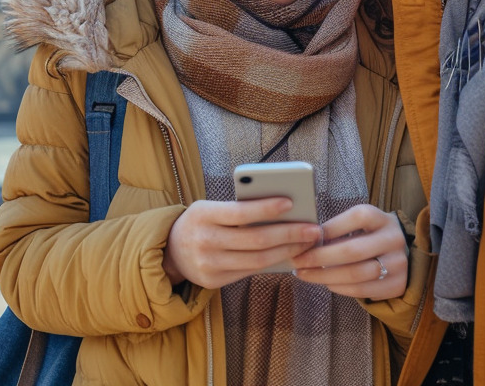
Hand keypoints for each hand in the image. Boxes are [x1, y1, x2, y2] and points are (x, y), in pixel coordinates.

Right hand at [163, 198, 322, 289]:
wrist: (171, 251)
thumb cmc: (201, 222)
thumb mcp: (210, 207)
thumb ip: (237, 210)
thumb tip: (282, 211)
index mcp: (203, 214)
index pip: (240, 212)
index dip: (266, 208)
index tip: (290, 202)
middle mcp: (204, 241)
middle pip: (255, 240)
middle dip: (288, 234)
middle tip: (313, 229)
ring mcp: (208, 264)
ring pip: (257, 261)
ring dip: (287, 251)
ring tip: (306, 243)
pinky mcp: (214, 282)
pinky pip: (250, 272)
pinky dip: (272, 264)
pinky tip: (289, 255)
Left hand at [290, 204, 407, 299]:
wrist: (403, 256)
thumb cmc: (369, 236)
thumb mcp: (361, 225)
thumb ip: (340, 229)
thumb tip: (306, 239)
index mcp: (382, 218)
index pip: (357, 217)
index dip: (331, 227)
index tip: (307, 237)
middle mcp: (393, 239)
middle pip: (352, 250)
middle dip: (320, 257)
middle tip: (298, 261)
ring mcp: (397, 264)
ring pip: (355, 274)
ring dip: (325, 276)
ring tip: (306, 274)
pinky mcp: (396, 285)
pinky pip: (362, 290)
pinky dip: (339, 288)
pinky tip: (325, 283)